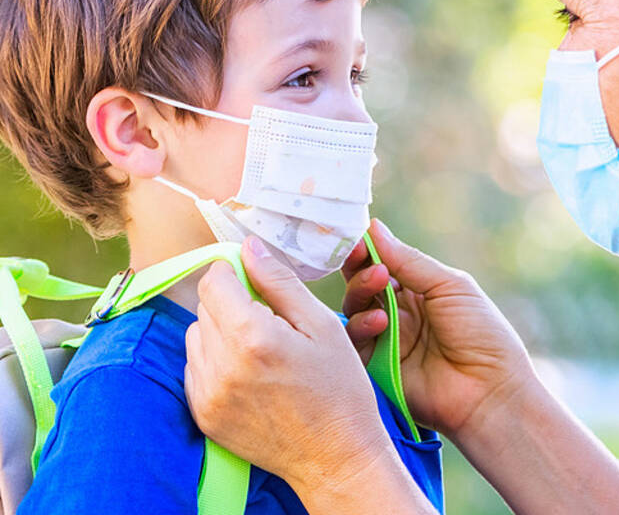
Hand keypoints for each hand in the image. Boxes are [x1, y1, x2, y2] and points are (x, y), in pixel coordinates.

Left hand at [183, 235, 395, 498]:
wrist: (335, 455)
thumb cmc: (339, 388)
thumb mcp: (321, 325)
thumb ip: (280, 282)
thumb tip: (249, 246)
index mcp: (253, 337)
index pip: (214, 281)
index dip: (236, 274)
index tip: (258, 283)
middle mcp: (221, 365)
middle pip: (205, 308)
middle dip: (232, 304)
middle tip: (271, 322)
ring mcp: (207, 394)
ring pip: (196, 337)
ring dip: (221, 333)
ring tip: (260, 349)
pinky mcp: (203, 415)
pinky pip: (195, 369)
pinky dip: (216, 362)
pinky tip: (250, 373)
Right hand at [342, 219, 536, 444]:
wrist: (491, 391)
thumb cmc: (482, 334)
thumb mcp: (450, 286)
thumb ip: (409, 261)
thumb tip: (373, 227)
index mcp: (419, 290)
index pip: (383, 263)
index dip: (368, 250)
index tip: (358, 238)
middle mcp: (398, 313)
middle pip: (363, 285)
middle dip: (360, 268)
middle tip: (368, 261)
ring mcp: (386, 341)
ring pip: (354, 310)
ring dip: (360, 292)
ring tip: (379, 285)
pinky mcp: (375, 369)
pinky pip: (354, 344)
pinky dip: (361, 327)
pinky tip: (380, 322)